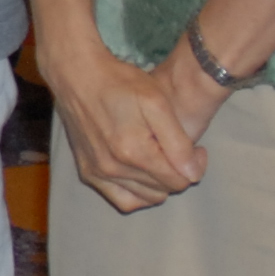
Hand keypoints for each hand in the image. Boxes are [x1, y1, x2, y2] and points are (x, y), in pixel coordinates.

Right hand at [47, 43, 208, 214]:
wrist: (77, 75)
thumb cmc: (121, 83)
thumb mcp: (157, 102)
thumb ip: (178, 141)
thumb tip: (192, 174)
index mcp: (135, 152)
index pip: (179, 181)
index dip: (194, 166)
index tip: (196, 148)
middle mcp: (114, 169)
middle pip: (163, 190)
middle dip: (177, 173)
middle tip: (177, 150)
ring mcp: (98, 173)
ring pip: (145, 198)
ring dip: (159, 184)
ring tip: (160, 159)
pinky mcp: (87, 172)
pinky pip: (121, 200)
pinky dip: (138, 193)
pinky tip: (141, 174)